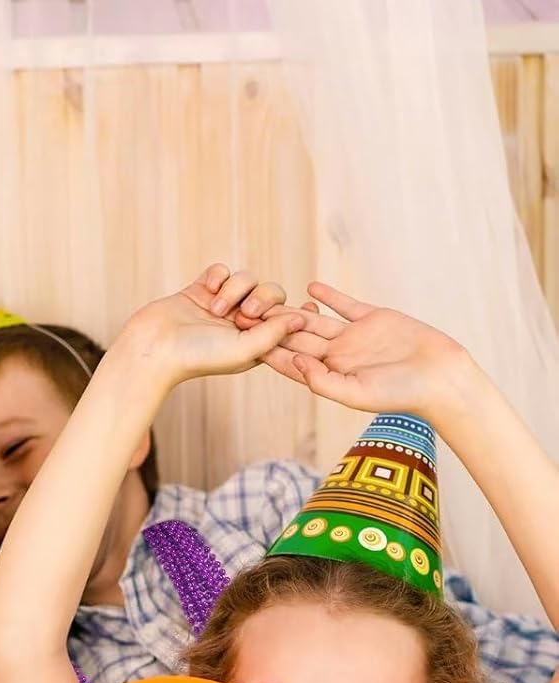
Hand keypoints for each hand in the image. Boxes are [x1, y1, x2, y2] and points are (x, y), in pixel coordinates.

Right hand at [118, 264, 304, 387]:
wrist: (152, 349)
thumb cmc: (195, 356)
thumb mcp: (243, 349)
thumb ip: (274, 333)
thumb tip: (301, 317)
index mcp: (252, 343)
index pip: (285, 322)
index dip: (298, 314)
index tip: (312, 307)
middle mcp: (238, 324)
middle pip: (271, 294)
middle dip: (263, 298)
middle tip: (245, 313)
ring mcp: (219, 306)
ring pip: (247, 279)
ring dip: (235, 288)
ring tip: (216, 307)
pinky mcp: (200, 291)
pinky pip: (221, 270)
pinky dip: (218, 275)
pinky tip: (208, 289)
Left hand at [262, 282, 476, 422]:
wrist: (439, 377)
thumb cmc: (399, 394)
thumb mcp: (355, 393)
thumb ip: (322, 381)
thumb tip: (294, 361)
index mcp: (329, 376)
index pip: (292, 363)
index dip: (269, 353)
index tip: (244, 343)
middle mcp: (337, 356)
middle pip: (298, 339)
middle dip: (272, 329)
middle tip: (244, 315)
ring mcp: (354, 336)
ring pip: (317, 320)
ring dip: (294, 310)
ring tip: (269, 299)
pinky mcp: (373, 318)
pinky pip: (346, 305)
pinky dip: (330, 295)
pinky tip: (310, 286)